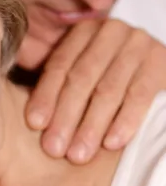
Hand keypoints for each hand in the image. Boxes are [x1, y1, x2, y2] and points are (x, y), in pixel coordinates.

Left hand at [26, 19, 165, 163]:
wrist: (157, 68)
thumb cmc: (111, 76)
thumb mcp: (84, 70)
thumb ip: (60, 84)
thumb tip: (32, 119)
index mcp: (84, 31)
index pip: (60, 65)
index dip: (46, 95)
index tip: (34, 124)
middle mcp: (111, 31)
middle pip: (82, 78)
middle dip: (65, 116)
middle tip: (53, 148)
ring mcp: (138, 44)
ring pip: (108, 90)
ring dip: (91, 126)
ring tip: (78, 154)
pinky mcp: (160, 62)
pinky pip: (140, 95)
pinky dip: (125, 121)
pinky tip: (111, 144)